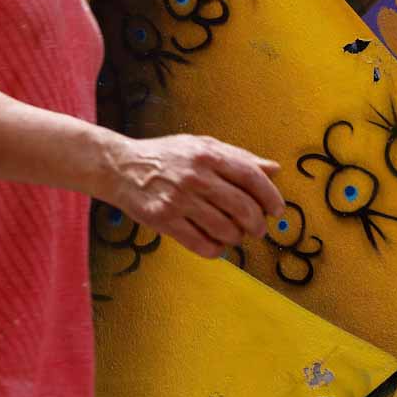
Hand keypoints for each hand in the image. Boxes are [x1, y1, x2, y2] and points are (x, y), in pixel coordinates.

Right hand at [102, 134, 283, 257]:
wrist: (121, 167)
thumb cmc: (165, 156)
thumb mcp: (201, 146)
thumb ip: (238, 157)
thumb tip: (273, 169)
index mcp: (208, 155)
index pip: (251, 177)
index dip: (270, 196)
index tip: (276, 209)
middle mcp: (195, 177)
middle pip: (242, 207)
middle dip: (257, 224)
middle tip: (257, 229)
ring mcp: (179, 199)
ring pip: (224, 229)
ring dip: (236, 238)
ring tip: (234, 236)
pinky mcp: (164, 220)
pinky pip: (200, 244)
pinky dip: (215, 249)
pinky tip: (215, 245)